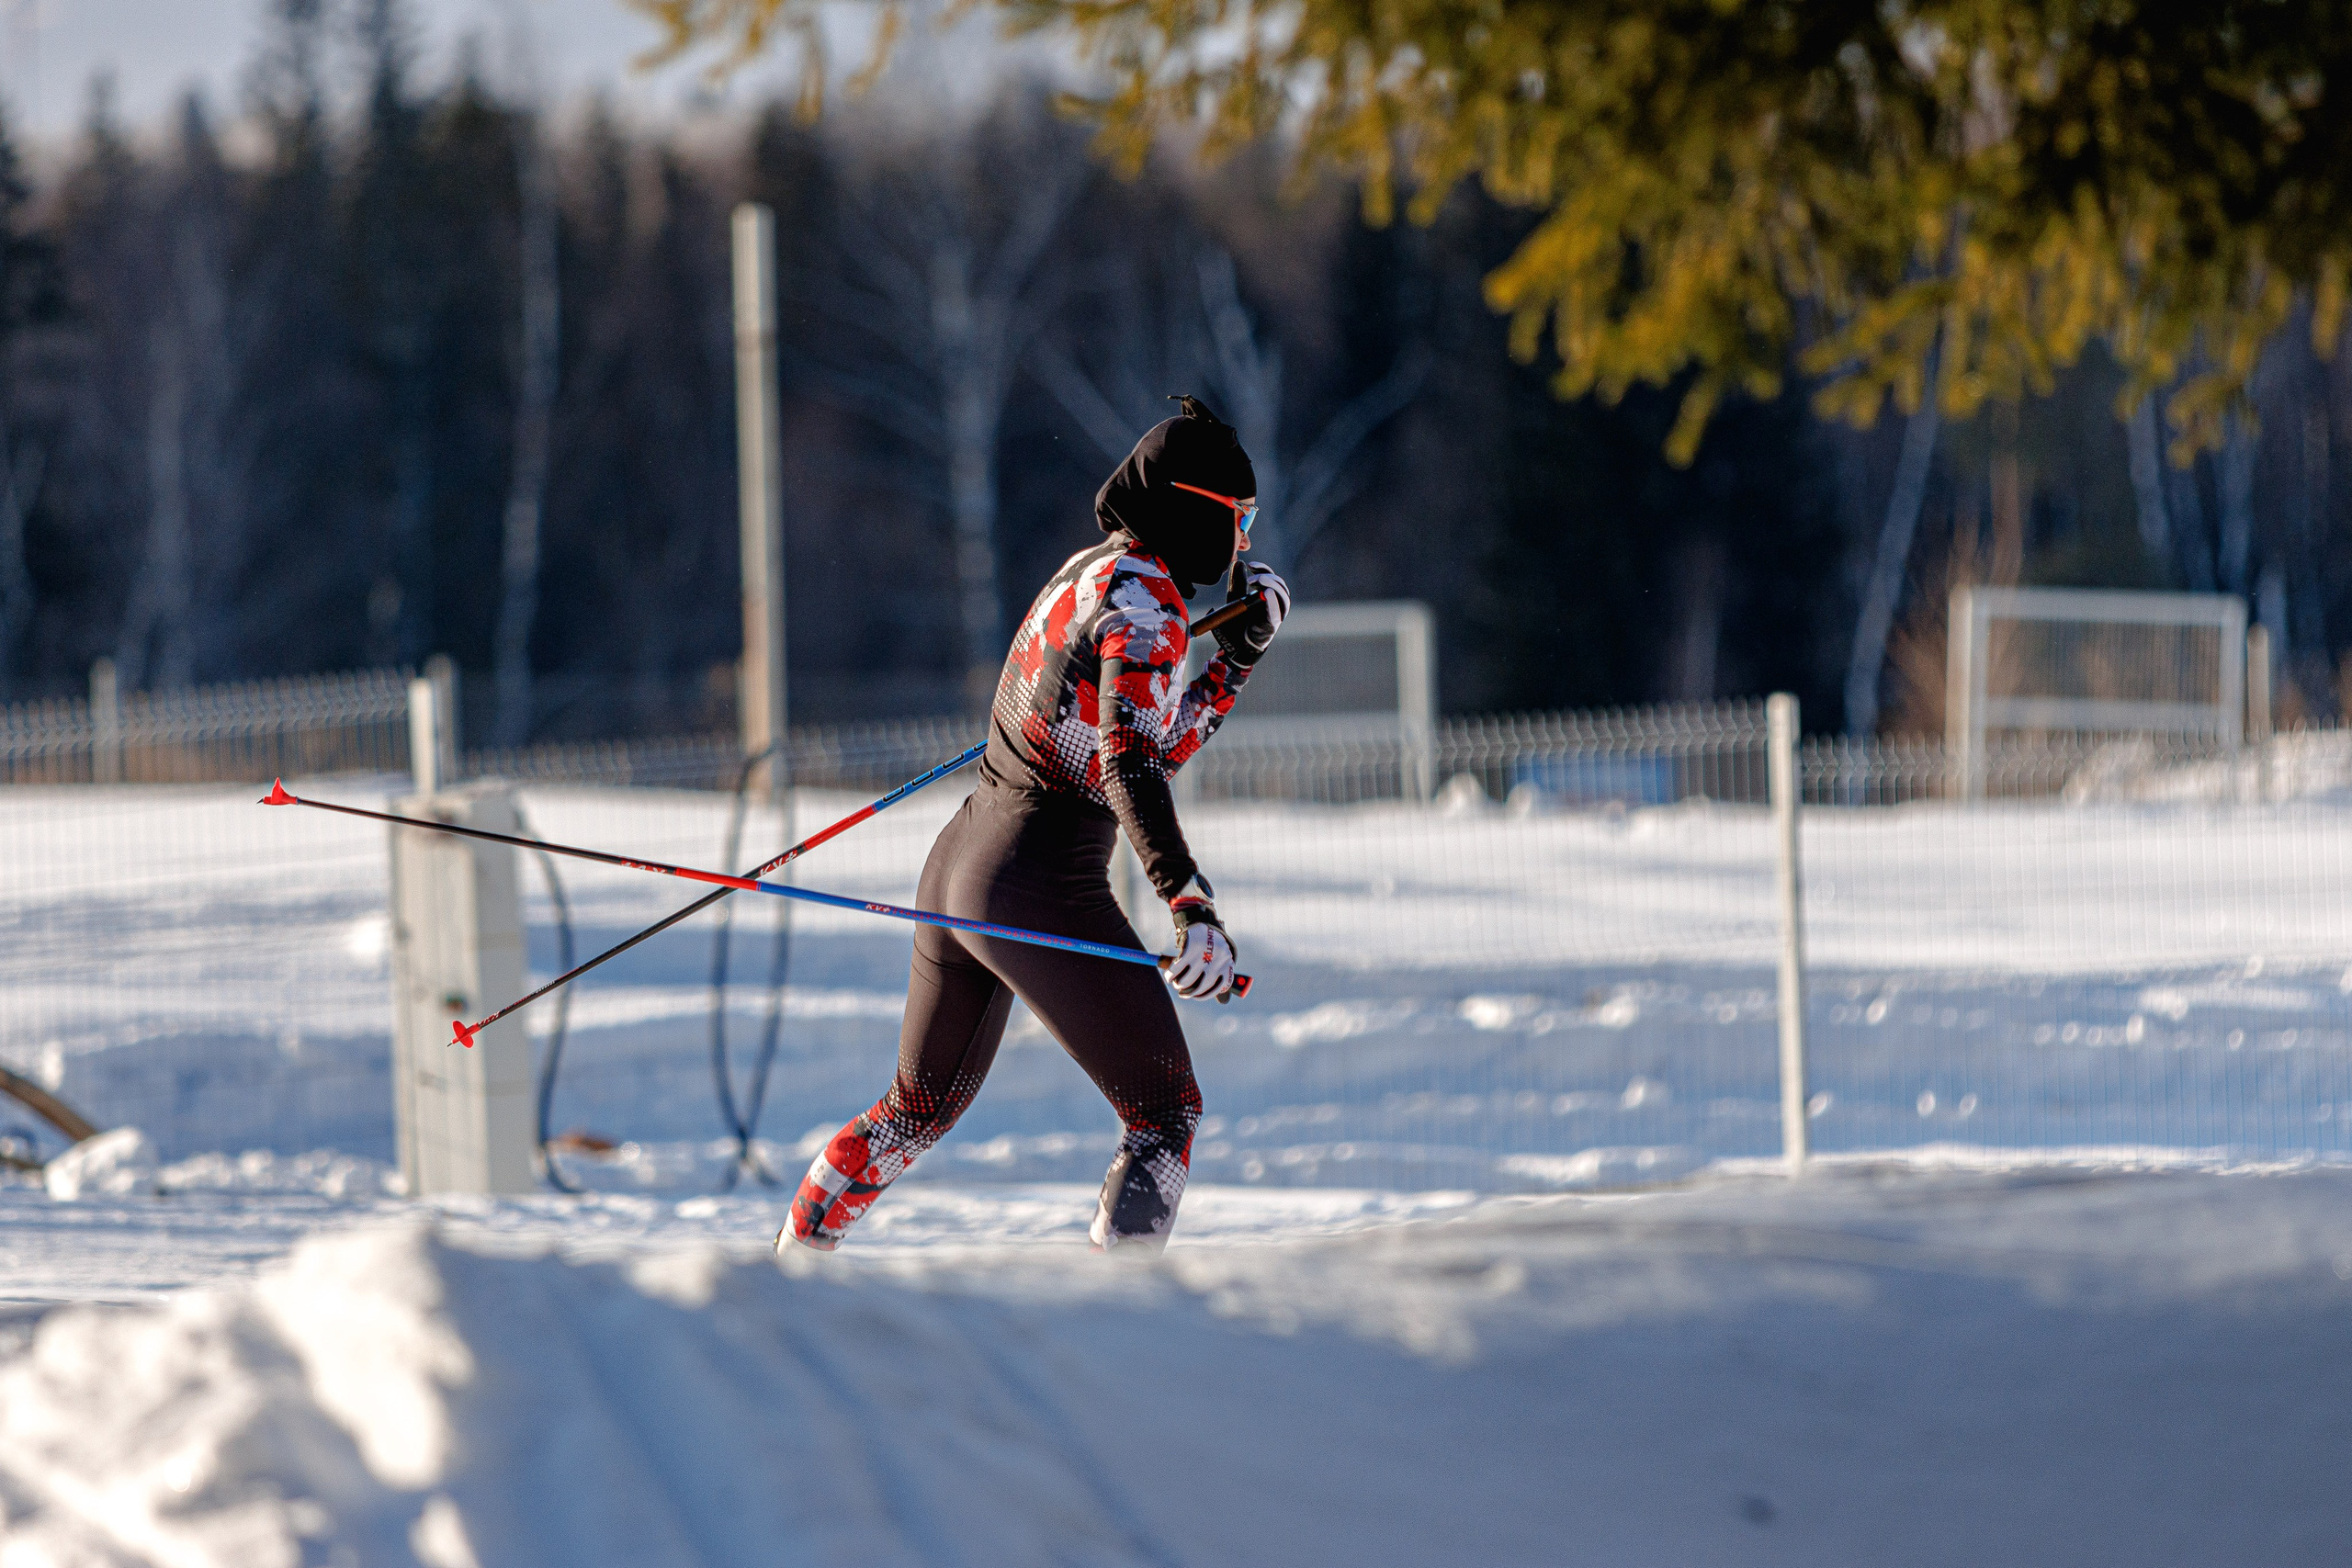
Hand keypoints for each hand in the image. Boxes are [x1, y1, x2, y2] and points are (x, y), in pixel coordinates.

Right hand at [1165, 885, 1236, 999]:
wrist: (1199, 915)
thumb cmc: (1209, 940)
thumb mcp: (1219, 956)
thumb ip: (1221, 977)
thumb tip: (1225, 1002)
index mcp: (1227, 961)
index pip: (1221, 986)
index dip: (1207, 994)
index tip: (1196, 996)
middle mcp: (1218, 959)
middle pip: (1202, 985)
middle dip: (1190, 992)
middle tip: (1182, 993)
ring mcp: (1204, 954)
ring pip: (1188, 980)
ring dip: (1178, 984)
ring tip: (1174, 982)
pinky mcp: (1190, 949)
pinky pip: (1177, 969)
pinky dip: (1171, 974)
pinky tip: (1169, 975)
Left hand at [1214, 561, 1289, 666]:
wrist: (1233, 646)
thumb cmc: (1236, 623)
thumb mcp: (1234, 598)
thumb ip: (1237, 582)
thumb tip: (1238, 562)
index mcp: (1267, 597)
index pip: (1272, 578)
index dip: (1264, 569)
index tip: (1251, 565)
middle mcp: (1275, 606)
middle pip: (1280, 586)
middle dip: (1268, 578)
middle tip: (1252, 577)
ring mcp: (1275, 617)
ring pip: (1284, 599)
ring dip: (1272, 586)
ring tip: (1257, 582)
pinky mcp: (1272, 627)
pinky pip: (1277, 614)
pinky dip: (1273, 602)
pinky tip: (1267, 593)